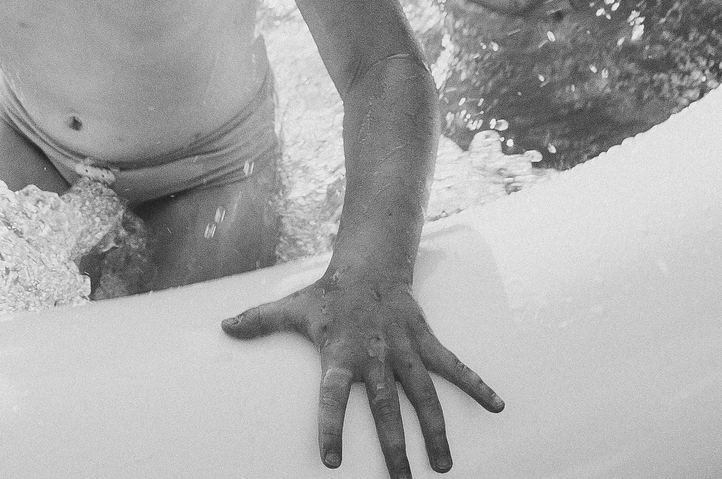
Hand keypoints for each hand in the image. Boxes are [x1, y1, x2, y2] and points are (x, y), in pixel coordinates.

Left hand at [224, 271, 502, 474]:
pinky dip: (477, 384)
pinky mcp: (425, 342)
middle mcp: (375, 356)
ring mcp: (404, 350)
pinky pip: (454, 366)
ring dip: (436, 430)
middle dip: (395, 447)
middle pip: (386, 407)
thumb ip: (259, 321)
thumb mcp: (292, 307)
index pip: (332, 396)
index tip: (331, 461)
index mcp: (341, 353)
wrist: (369, 262)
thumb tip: (223, 326)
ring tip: (443, 466)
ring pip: (424, 395)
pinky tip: (498, 405)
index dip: (331, 426)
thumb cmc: (328, 295)